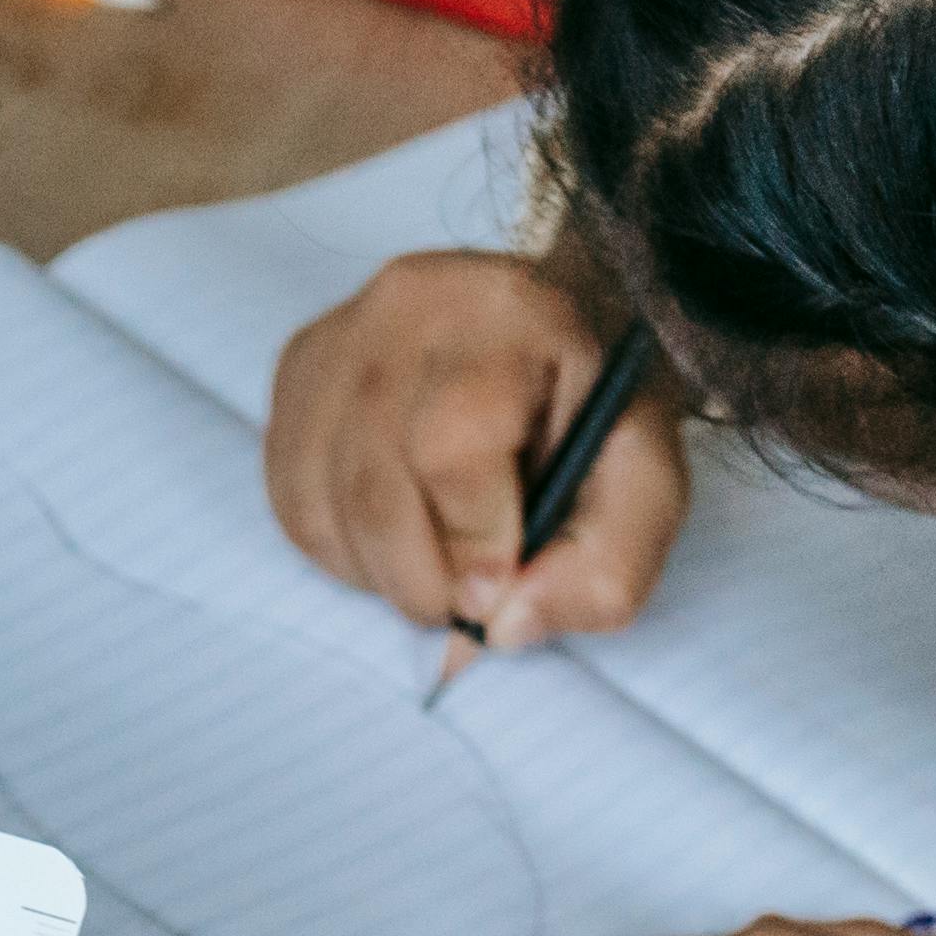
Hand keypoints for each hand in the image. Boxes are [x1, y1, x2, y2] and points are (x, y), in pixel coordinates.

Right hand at [267, 252, 689, 653]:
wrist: (548, 327)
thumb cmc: (591, 409)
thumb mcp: (645, 485)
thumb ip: (607, 567)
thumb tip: (501, 627)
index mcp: (508, 312)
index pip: (450, 448)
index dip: (469, 542)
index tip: (497, 586)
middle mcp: (407, 307)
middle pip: (373, 490)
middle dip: (420, 580)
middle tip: (464, 598)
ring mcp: (339, 337)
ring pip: (321, 504)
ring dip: (376, 571)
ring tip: (433, 556)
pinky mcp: (298, 372)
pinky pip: (291, 497)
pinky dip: (338, 546)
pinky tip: (390, 530)